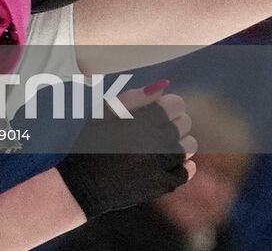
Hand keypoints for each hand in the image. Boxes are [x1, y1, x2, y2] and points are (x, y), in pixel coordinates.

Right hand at [55, 88, 195, 219]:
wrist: (83, 185)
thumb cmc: (89, 146)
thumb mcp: (102, 115)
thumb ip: (132, 98)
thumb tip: (161, 87)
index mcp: (140, 121)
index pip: (176, 104)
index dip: (167, 104)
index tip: (156, 109)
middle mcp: (155, 142)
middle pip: (184, 123)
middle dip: (172, 121)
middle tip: (154, 128)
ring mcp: (161, 165)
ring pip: (189, 146)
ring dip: (178, 142)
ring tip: (159, 145)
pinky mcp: (163, 184)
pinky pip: (186, 170)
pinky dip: (182, 165)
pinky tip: (168, 162)